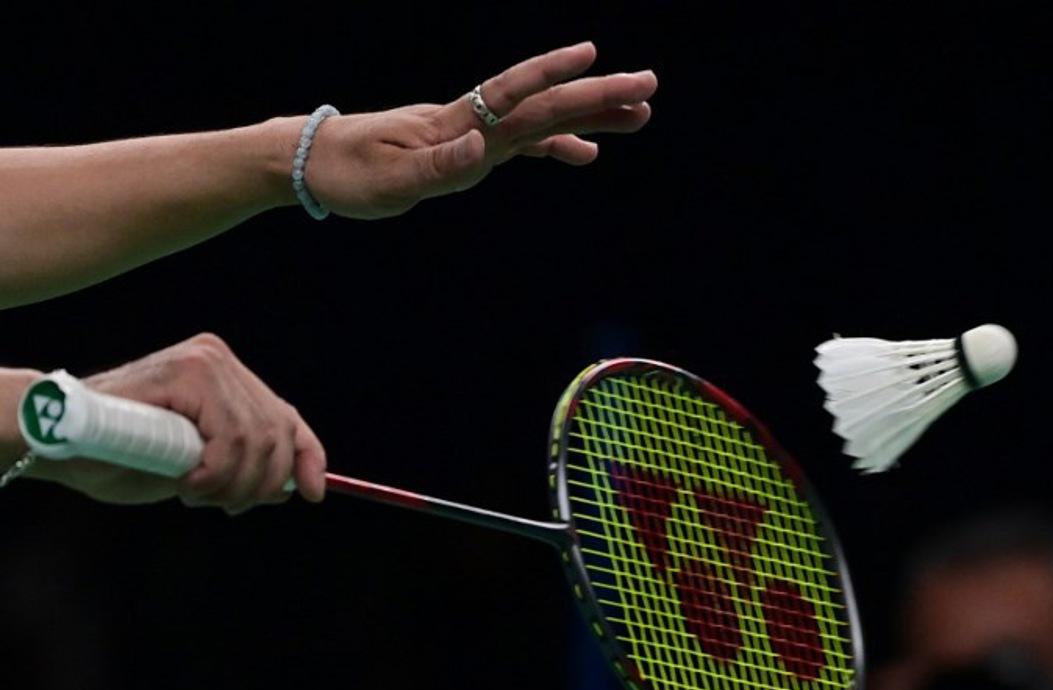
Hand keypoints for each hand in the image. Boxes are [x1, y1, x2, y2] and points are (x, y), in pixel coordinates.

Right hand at [31, 333, 325, 513]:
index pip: (287, 418)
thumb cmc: (120, 459)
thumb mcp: (196, 470)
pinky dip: (215, 472)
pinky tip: (188, 482)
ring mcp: (208, 361)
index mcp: (225, 379)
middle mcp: (222, 361)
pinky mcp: (191, 372)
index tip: (315, 493)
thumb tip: (292, 487)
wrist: (61, 445)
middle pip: (279, 432)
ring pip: (258, 439)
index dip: (307, 458)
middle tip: (225, 506)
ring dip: (233, 484)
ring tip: (196, 493)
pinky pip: (231, 437)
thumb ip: (241, 468)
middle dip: (262, 483)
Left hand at [302, 42, 656, 218]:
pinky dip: (556, 145)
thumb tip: (483, 148)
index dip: (552, 75)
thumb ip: (440, 166)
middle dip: (596, 94)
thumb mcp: (389, 180)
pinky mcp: (467, 149)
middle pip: (542, 104)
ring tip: (638, 115)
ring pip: (541, 121)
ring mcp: (472, 134)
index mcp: (454, 126)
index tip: (594, 59)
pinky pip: (522, 144)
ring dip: (590, 117)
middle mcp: (471, 123)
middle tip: (648, 87)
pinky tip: (586, 153)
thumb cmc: (348, 173)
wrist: (315, 162)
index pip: (512, 96)